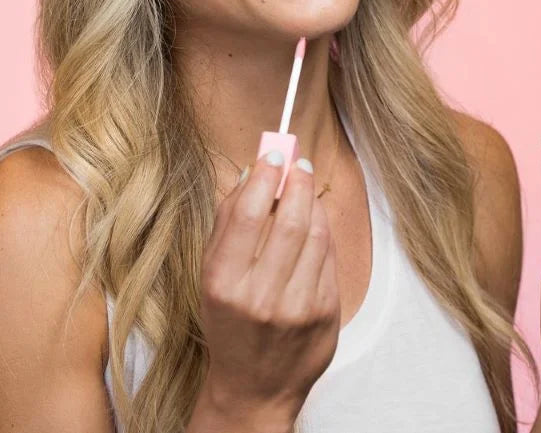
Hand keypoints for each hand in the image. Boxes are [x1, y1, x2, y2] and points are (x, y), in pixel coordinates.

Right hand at [199, 152, 340, 427]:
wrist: (255, 387)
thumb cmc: (230, 323)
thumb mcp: (211, 276)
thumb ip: (226, 223)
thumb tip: (251, 172)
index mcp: (224, 283)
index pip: (246, 215)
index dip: (264, 176)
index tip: (272, 154)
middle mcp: (261, 297)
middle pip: (288, 220)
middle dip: (296, 182)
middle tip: (298, 163)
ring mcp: (298, 308)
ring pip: (315, 235)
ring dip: (312, 202)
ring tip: (305, 189)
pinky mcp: (326, 314)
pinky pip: (329, 257)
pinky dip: (322, 232)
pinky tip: (314, 223)